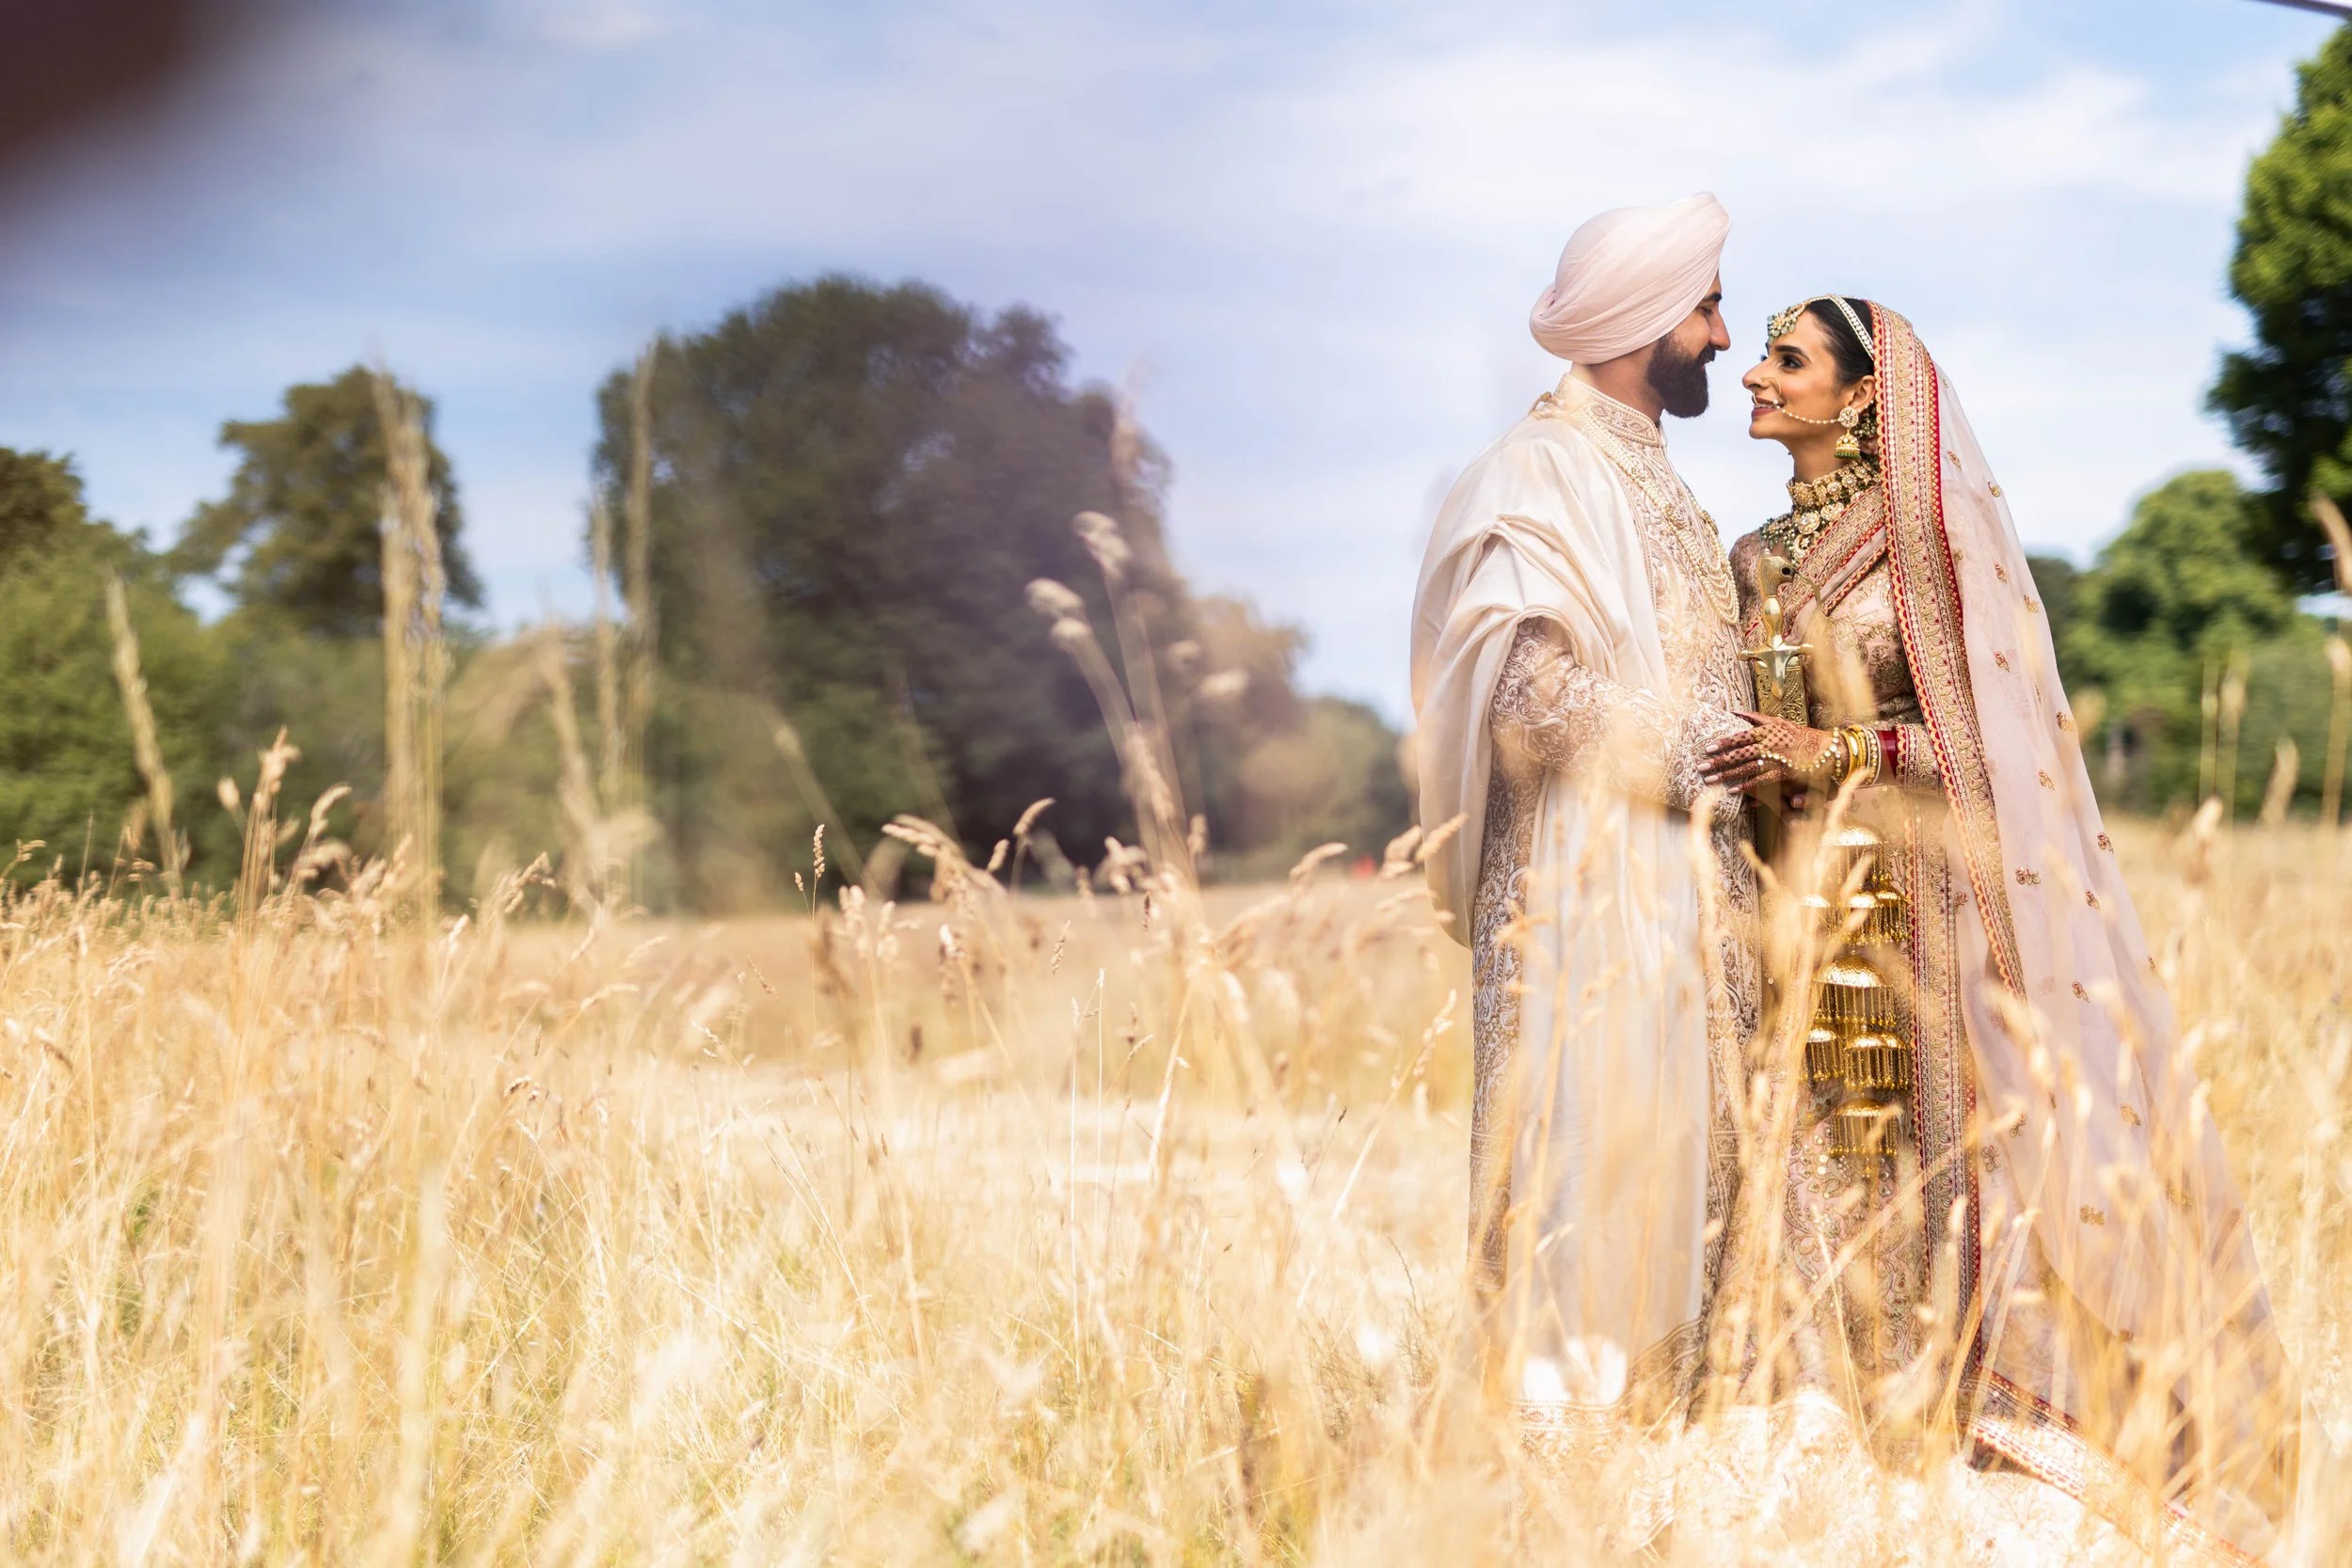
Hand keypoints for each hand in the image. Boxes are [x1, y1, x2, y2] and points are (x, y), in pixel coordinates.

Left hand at [1700, 712, 1838, 794]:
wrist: (1826, 749)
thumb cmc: (1799, 735)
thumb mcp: (1778, 722)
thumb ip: (1756, 718)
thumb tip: (1733, 711)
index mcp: (1767, 730)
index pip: (1740, 736)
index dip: (1723, 743)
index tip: (1707, 748)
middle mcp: (1770, 743)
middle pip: (1739, 753)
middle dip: (1718, 761)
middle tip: (1700, 767)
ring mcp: (1777, 758)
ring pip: (1746, 767)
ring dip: (1726, 775)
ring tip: (1710, 780)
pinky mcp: (1784, 771)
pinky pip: (1761, 780)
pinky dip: (1746, 786)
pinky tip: (1732, 791)